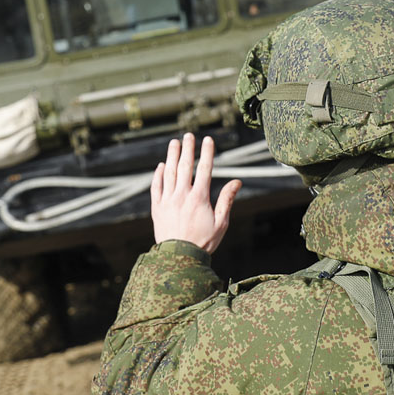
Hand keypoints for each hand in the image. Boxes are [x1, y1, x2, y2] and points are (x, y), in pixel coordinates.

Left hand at [150, 133, 240, 253]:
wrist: (179, 259)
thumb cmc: (203, 242)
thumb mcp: (221, 223)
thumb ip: (227, 200)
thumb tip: (237, 181)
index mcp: (199, 198)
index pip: (204, 169)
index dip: (207, 152)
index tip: (208, 139)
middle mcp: (181, 196)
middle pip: (185, 166)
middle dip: (188, 149)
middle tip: (189, 135)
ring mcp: (167, 201)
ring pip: (169, 173)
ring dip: (172, 156)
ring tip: (174, 143)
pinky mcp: (156, 208)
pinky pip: (156, 187)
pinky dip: (158, 175)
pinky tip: (161, 166)